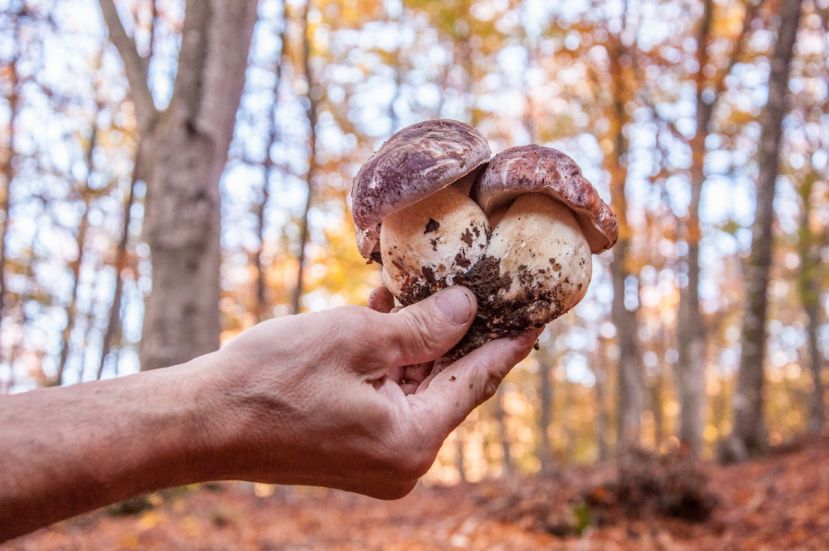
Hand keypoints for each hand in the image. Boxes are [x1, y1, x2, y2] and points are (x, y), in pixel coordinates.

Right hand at [202, 286, 539, 498]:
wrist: (199, 421)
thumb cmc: (272, 380)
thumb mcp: (356, 339)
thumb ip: (421, 327)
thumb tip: (466, 309)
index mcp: (411, 440)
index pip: (475, 382)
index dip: (507, 344)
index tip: (536, 318)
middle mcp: (401, 456)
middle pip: (448, 385)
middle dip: (463, 335)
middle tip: (493, 292)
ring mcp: (373, 453)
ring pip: (415, 385)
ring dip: (422, 339)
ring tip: (439, 288)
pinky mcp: (349, 441)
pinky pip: (385, 392)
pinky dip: (391, 356)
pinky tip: (393, 309)